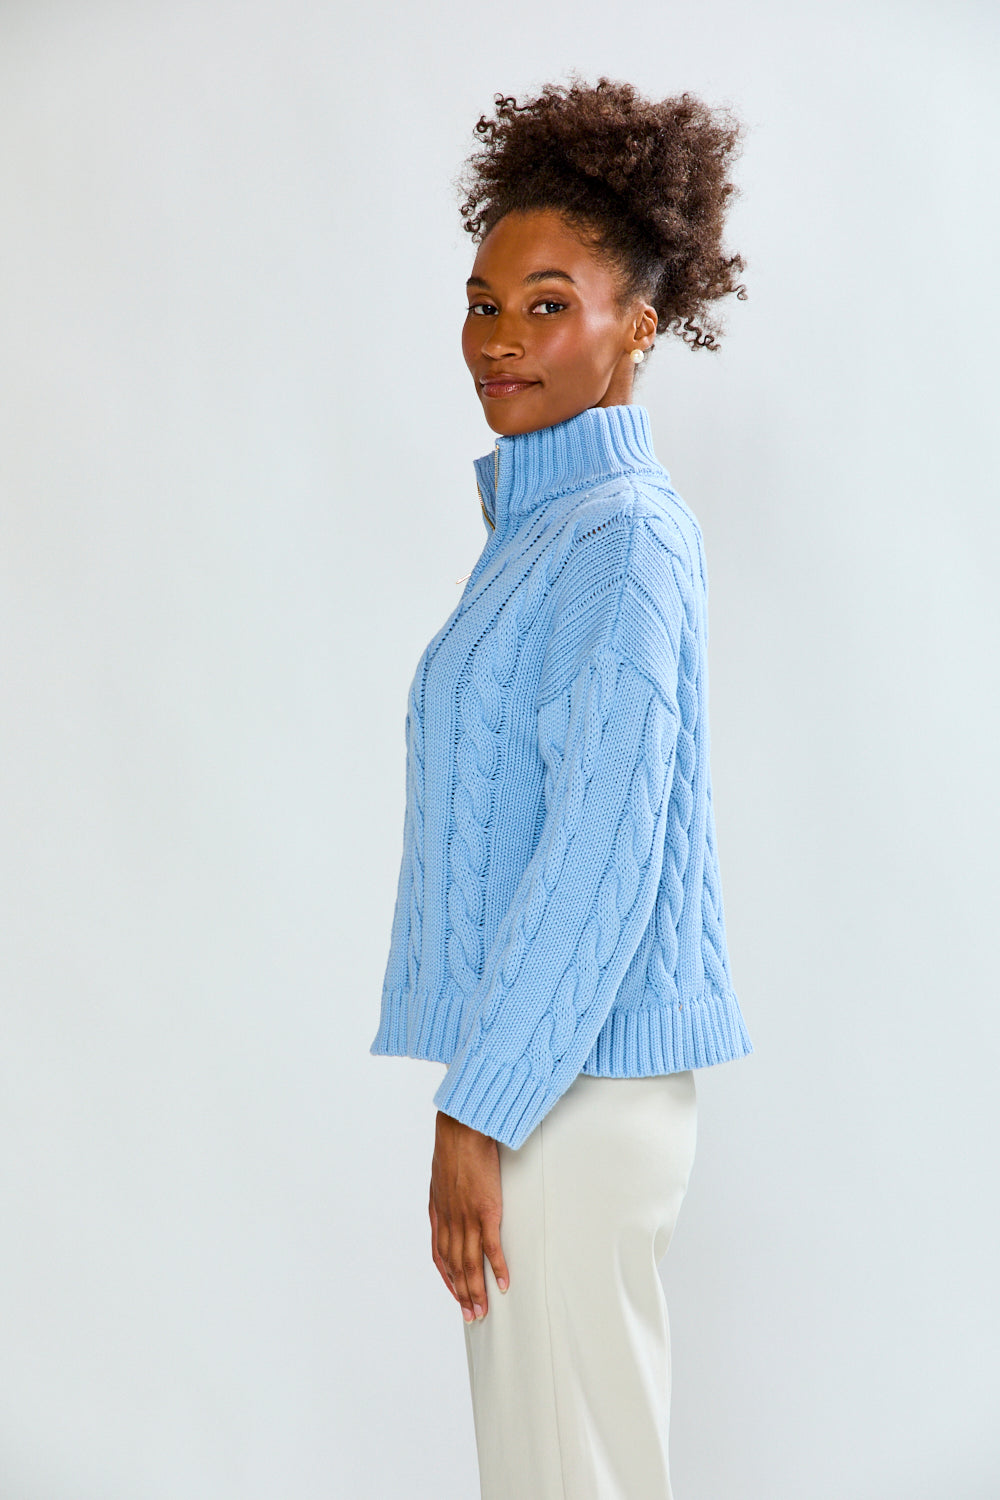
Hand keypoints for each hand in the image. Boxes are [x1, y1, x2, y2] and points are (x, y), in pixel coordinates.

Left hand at [429, 1109, 509, 1321]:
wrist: (462, 1128)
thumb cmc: (454, 1145)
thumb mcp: (441, 1174)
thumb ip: (444, 1194)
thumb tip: (449, 1200)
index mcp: (438, 1212)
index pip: (439, 1254)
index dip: (447, 1277)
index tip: (455, 1293)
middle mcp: (450, 1219)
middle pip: (454, 1265)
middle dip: (462, 1293)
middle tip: (470, 1316)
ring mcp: (467, 1217)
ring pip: (469, 1263)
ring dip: (475, 1290)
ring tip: (482, 1311)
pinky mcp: (486, 1210)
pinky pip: (490, 1247)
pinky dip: (496, 1269)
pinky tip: (502, 1285)